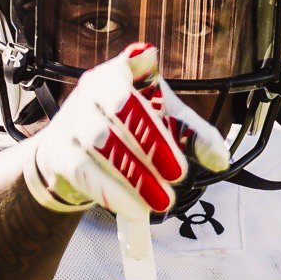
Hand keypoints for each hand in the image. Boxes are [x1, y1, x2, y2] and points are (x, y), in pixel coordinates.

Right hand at [21, 43, 228, 216]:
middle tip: (179, 175)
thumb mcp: (162, 126)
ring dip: (135, 175)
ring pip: (102, 143)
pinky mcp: (59, 153)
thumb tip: (221, 159)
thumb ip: (193, 136)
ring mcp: (71, 120)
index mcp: (118, 72)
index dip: (155, 86)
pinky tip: (136, 209)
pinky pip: (85, 171)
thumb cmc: (122, 134)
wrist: (69, 157)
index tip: (174, 117)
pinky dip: (113, 193)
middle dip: (153, 142)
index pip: (139, 70)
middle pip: (122, 107)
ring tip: (163, 201)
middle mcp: (91, 89)